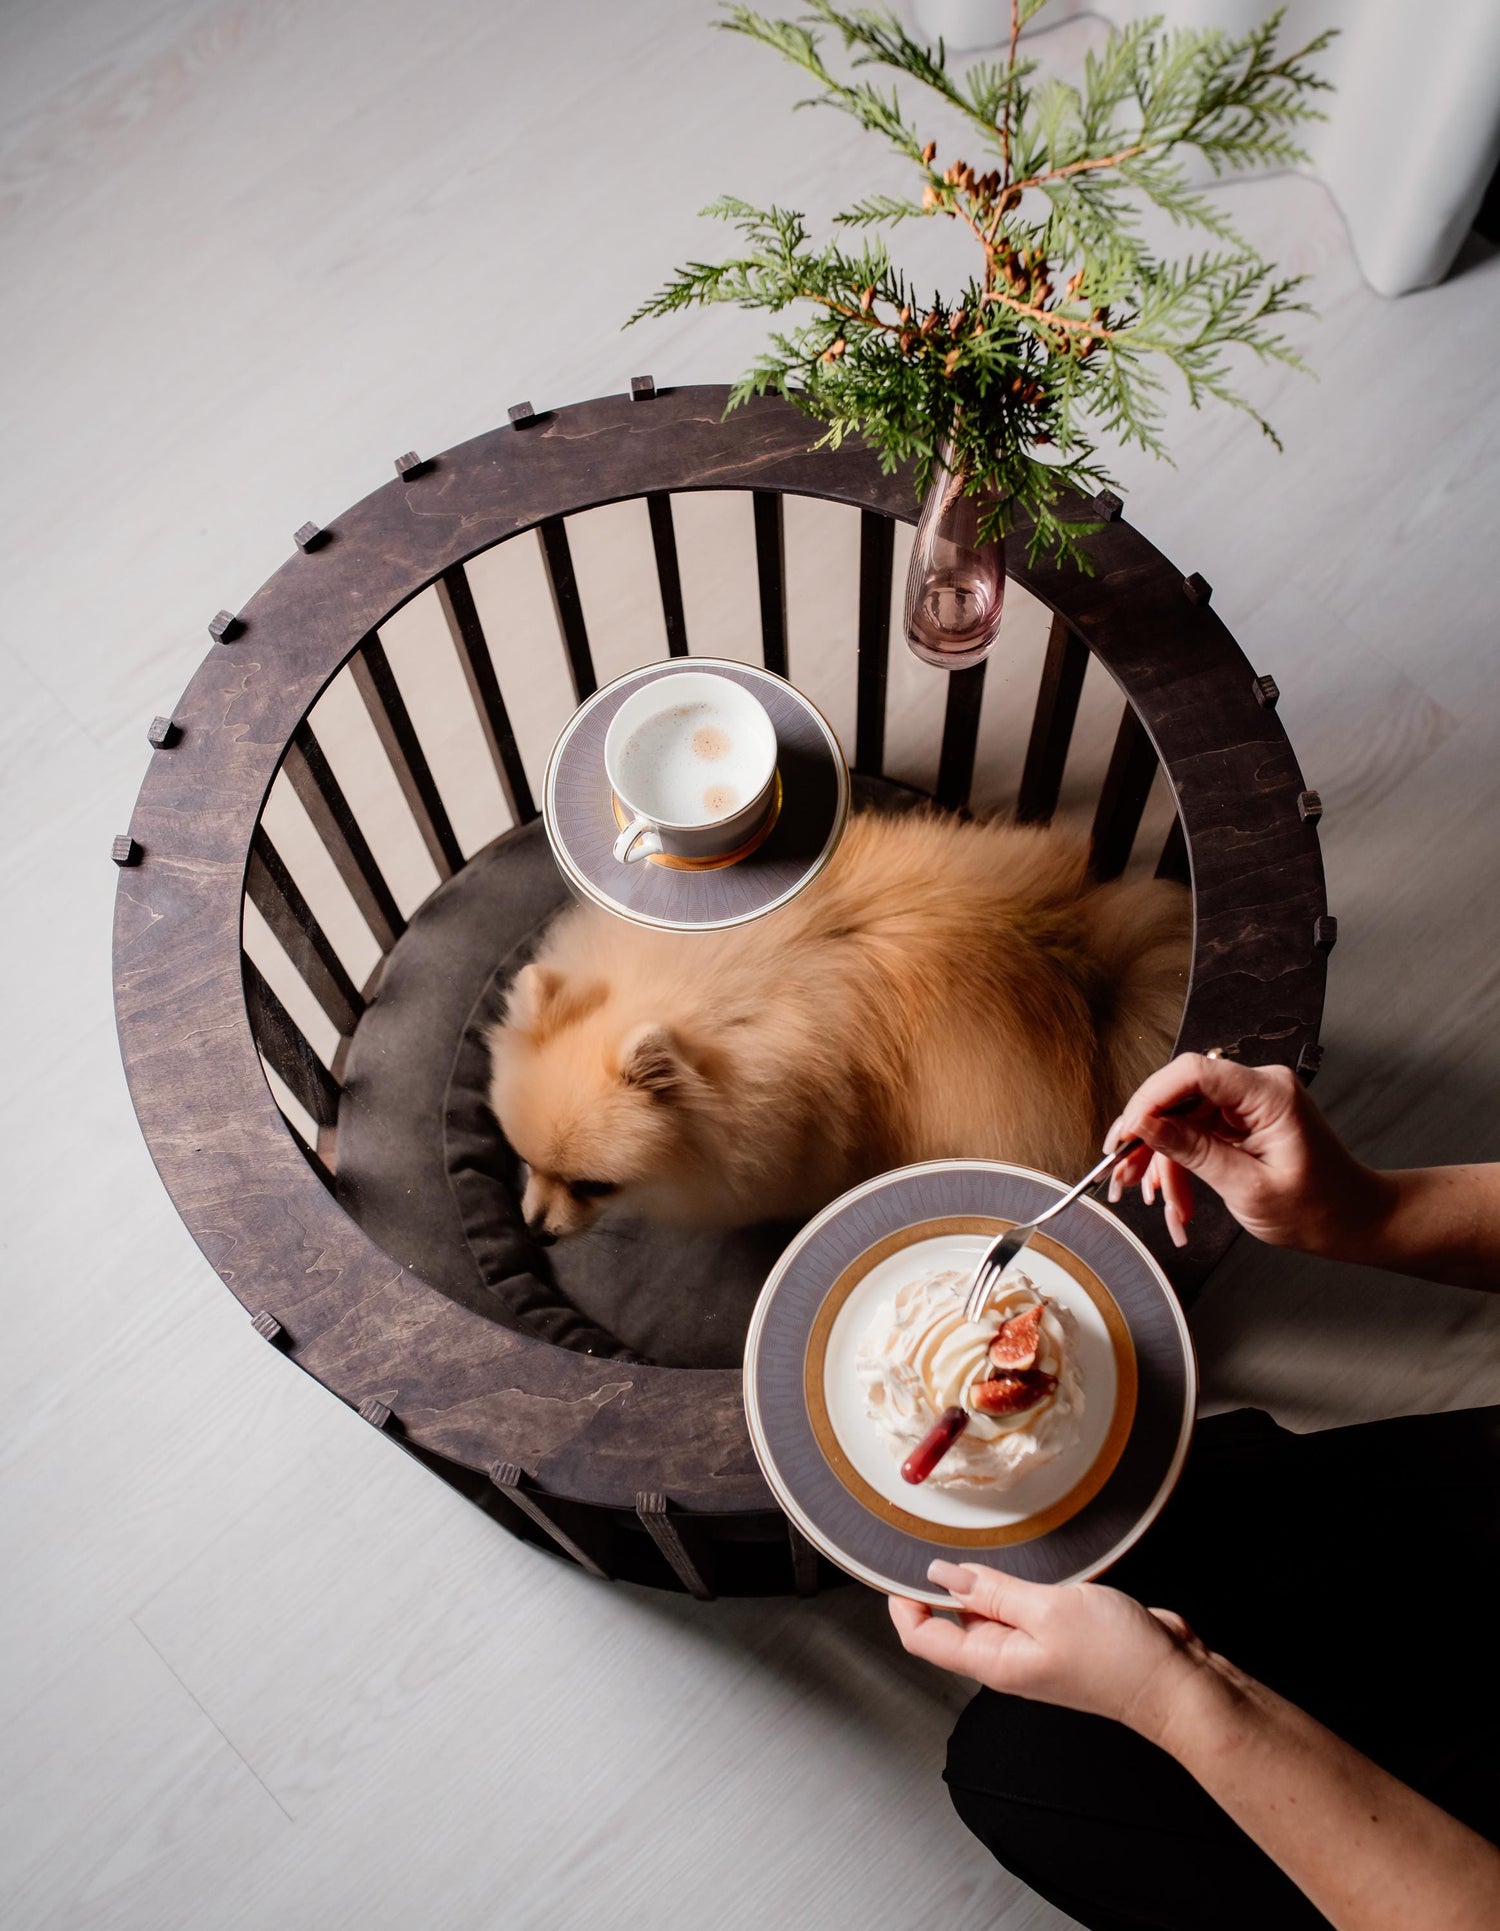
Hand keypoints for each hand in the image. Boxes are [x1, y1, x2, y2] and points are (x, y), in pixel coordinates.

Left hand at [890, 1560, 1206, 1742]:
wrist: (1173, 1681)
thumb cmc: (1116, 1656)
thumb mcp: (1046, 1611)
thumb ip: (993, 1592)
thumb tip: (942, 1575)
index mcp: (993, 1662)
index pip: (923, 1639)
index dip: (901, 1605)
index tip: (892, 1566)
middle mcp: (1006, 1658)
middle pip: (949, 1624)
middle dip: (935, 1585)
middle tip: (928, 1538)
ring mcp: (1031, 1648)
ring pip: (985, 1612)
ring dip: (976, 1581)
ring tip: (971, 1543)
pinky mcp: (1057, 1635)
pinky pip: (1018, 1608)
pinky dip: (1010, 1585)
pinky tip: (1018, 1562)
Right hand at [1104, 1052, 1390, 1257]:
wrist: (1355, 1222)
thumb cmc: (1318, 1210)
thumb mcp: (1247, 1187)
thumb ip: (1193, 1151)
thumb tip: (1145, 1125)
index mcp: (1269, 1093)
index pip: (1194, 1071)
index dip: (1150, 1098)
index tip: (1127, 1133)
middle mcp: (1258, 1087)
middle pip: (1181, 1094)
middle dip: (1149, 1135)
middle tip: (1122, 1169)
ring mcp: (1250, 1102)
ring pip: (1183, 1117)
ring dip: (1163, 1158)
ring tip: (1153, 1197)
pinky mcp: (1244, 1119)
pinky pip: (1197, 1131)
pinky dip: (1182, 1162)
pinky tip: (1174, 1194)